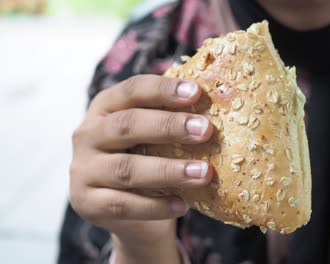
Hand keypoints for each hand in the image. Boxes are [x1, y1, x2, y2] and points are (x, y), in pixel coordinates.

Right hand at [69, 75, 213, 262]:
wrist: (130, 214)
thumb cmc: (149, 161)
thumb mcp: (155, 137)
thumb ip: (172, 120)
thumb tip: (220, 107)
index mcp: (105, 107)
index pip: (132, 91)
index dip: (163, 90)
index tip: (196, 93)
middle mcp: (87, 135)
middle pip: (127, 125)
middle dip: (168, 127)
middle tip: (205, 130)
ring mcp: (83, 170)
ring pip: (126, 169)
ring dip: (168, 170)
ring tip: (204, 173)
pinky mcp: (87, 203)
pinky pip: (124, 204)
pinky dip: (157, 206)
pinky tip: (183, 204)